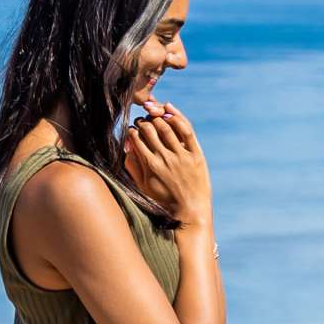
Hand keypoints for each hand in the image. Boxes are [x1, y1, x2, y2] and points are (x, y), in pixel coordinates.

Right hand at [123, 103, 213, 227]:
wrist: (190, 210)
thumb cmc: (164, 200)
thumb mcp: (143, 186)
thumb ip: (133, 166)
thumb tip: (127, 146)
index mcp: (150, 165)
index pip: (136, 137)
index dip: (133, 129)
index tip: (134, 130)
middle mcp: (165, 159)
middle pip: (150, 129)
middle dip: (144, 121)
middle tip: (144, 122)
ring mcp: (182, 156)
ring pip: (167, 127)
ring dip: (158, 117)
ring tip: (155, 117)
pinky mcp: (196, 155)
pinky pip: (187, 131)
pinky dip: (178, 119)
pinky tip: (170, 114)